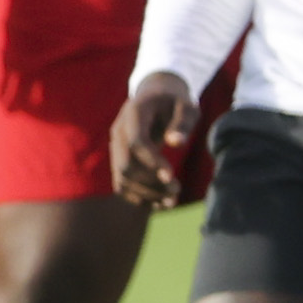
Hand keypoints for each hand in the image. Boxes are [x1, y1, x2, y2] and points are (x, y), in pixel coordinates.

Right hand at [109, 71, 198, 208]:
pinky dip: (138, 198)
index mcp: (134, 113)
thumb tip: (176, 144)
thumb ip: (183, 123)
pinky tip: (159, 204)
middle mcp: (118, 131)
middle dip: (150, 182)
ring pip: (122, 178)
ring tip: (172, 201)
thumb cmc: (175, 103)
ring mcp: (115, 146)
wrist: (155, 98)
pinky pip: (122, 184)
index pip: (136, 142)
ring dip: (146, 194)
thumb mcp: (186, 106)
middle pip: (126, 164)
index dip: (152, 161)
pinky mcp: (118, 159)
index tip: (171, 177)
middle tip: (177, 190)